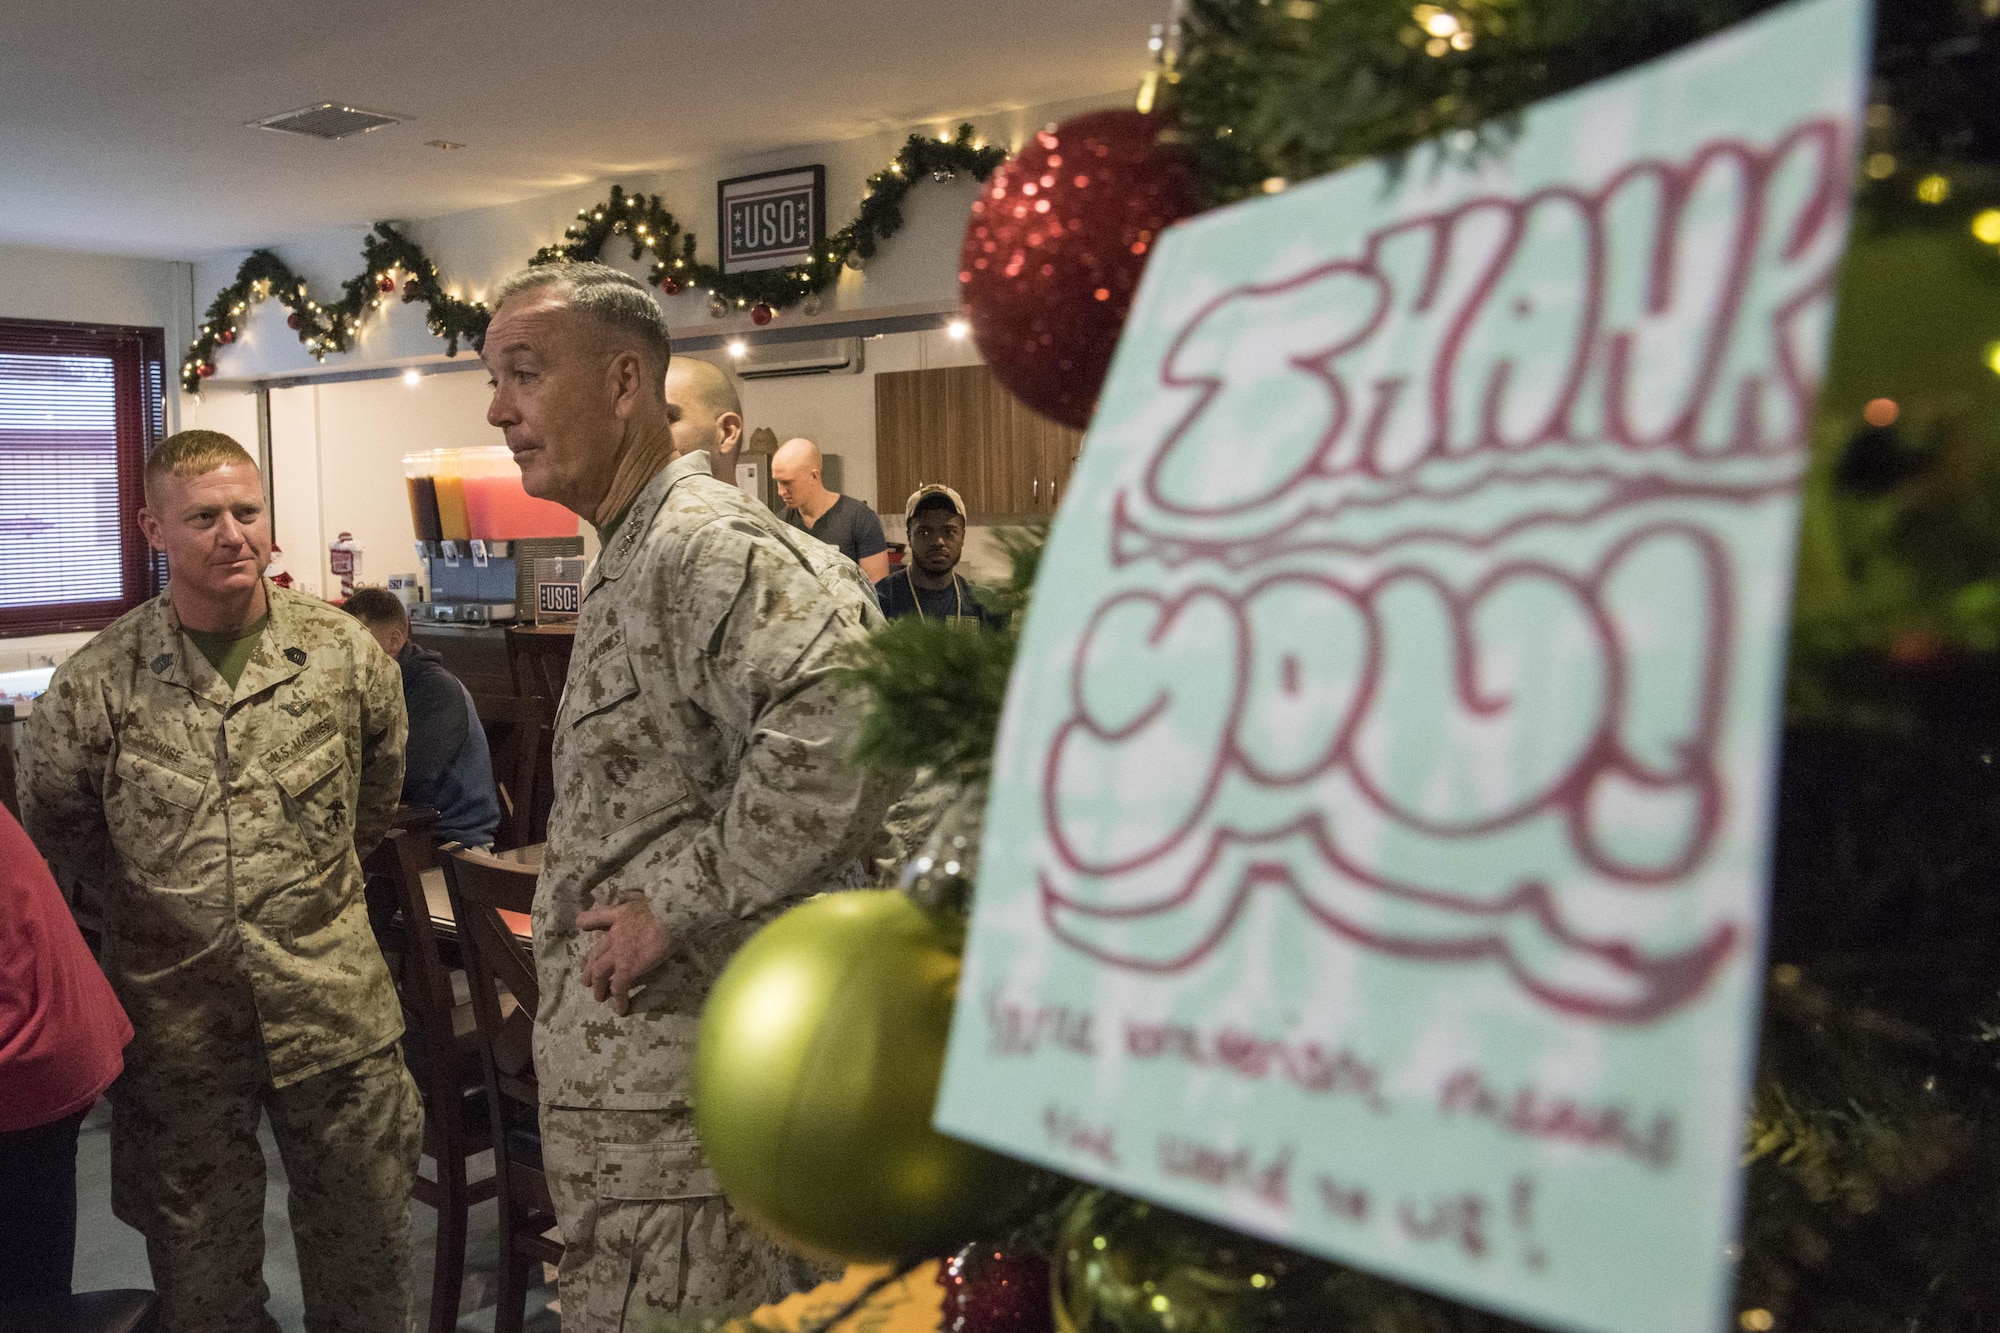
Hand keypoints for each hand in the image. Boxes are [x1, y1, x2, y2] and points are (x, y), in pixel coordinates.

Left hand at [577, 894, 672, 1015]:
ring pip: (599, 972)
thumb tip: (632, 895)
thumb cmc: (665, 905)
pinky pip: (618, 987)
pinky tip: (620, 1009)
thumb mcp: (645, 897)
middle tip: (587, 980)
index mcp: (619, 915)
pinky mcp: (626, 968)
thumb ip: (636, 899)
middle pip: (595, 952)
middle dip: (589, 967)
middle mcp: (613, 934)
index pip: (595, 917)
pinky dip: (617, 999)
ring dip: (598, 986)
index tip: (582, 928)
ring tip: (599, 997)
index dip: (587, 923)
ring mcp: (618, 953)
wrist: (672, 914)